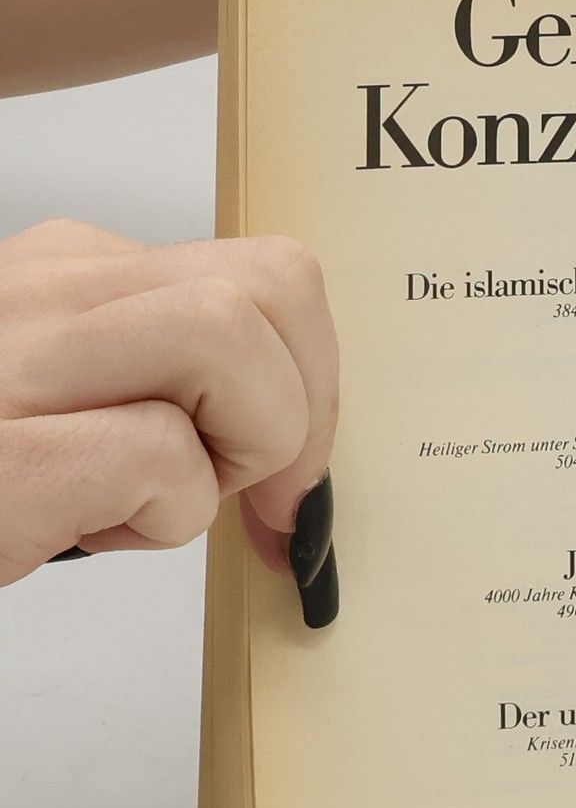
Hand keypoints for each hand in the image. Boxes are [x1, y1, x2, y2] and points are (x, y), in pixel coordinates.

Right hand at [0, 218, 339, 620]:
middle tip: (231, 490)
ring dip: (233, 448)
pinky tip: (82, 531)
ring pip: (226, 338)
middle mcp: (35, 291)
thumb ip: (180, 399)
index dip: (314, 381)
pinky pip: (154, 452)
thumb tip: (302, 472)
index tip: (282, 473)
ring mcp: (7, 360)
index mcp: (63, 276)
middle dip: (294, 409)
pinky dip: (161, 513)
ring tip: (145, 500)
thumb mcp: (78, 409)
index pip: (270, 277)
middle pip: (274, 287)